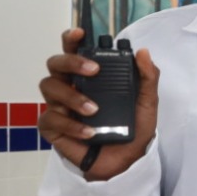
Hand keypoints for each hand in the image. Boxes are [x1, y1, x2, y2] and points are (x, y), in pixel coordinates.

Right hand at [38, 28, 159, 181]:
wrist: (127, 161)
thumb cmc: (133, 129)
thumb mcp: (147, 103)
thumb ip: (147, 78)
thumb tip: (143, 52)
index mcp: (90, 77)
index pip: (75, 52)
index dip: (72, 40)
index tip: (79, 34)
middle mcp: (71, 86)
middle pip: (55, 64)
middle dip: (71, 62)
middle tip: (93, 71)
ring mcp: (59, 106)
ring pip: (49, 87)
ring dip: (72, 97)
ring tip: (94, 110)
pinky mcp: (53, 127)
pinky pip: (51, 118)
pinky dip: (71, 125)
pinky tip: (89, 133)